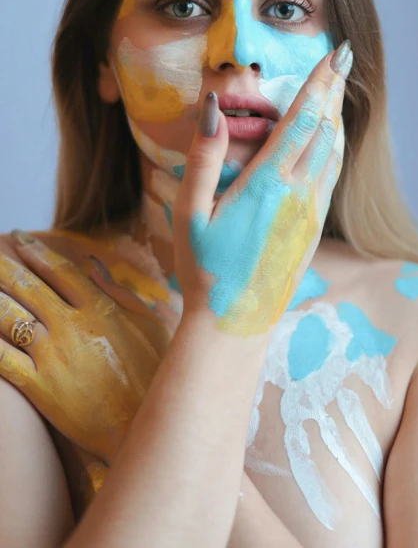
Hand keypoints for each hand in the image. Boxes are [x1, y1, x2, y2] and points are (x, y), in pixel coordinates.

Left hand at [0, 236, 172, 464]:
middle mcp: (71, 325)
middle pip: (28, 288)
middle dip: (4, 267)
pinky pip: (2, 359)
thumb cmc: (157, 374)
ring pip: (9, 317)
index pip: (59, 271)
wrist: (146, 426)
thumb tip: (92, 264)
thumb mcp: (152, 323)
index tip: (21, 237)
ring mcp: (52, 355)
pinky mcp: (40, 387)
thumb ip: (120, 292)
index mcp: (99, 307)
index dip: (37, 252)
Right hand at [172, 40, 351, 336]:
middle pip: (324, 129)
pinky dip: (335, 147)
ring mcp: (311, 213)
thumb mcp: (190, 213)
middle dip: (333, 89)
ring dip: (336, 116)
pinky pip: (332, 177)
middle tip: (343, 57)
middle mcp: (298, 194)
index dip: (319, 83)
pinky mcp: (314, 229)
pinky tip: (332, 140)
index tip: (336, 54)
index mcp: (268, 184)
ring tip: (338, 89)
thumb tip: (213, 107)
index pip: (302, 120)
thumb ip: (203, 158)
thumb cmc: (205, 269)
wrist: (236, 323)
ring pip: (333, 152)